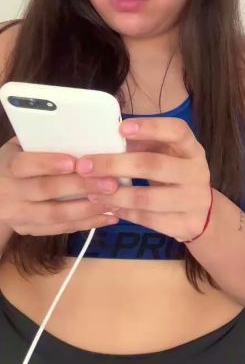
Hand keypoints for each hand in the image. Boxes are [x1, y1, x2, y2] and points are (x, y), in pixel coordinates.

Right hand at [0, 137, 120, 235]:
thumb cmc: (16, 161)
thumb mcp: (20, 147)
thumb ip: (43, 142)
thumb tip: (83, 134)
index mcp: (8, 166)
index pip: (25, 164)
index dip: (49, 163)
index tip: (74, 162)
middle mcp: (10, 193)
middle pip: (46, 190)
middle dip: (81, 186)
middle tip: (110, 183)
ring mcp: (19, 215)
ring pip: (56, 215)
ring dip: (88, 209)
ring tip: (114, 201)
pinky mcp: (29, 230)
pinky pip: (61, 229)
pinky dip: (87, 224)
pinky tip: (108, 216)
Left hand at [75, 117, 211, 242]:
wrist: (204, 212)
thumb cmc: (175, 174)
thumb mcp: (166, 154)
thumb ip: (143, 145)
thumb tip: (106, 140)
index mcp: (191, 148)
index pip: (176, 131)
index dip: (150, 128)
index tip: (121, 128)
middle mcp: (197, 172)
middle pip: (154, 165)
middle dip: (115, 165)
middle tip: (85, 166)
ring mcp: (194, 200)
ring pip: (148, 198)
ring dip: (115, 195)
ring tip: (91, 191)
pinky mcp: (187, 224)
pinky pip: (149, 220)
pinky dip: (125, 213)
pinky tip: (108, 207)